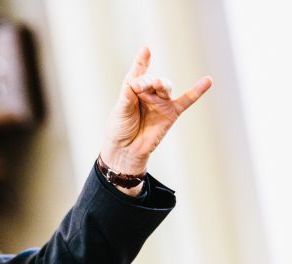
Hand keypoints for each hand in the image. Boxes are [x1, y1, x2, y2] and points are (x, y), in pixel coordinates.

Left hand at [101, 47, 211, 176]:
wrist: (125, 151)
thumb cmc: (119, 129)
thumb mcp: (120, 110)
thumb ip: (129, 95)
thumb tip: (136, 82)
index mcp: (133, 89)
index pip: (137, 73)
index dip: (141, 62)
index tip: (145, 50)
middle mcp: (148, 93)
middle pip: (152, 80)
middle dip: (147, 81)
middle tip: (139, 87)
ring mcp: (161, 102)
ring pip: (165, 87)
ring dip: (160, 85)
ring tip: (156, 86)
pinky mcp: (171, 113)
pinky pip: (186, 100)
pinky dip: (197, 91)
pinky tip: (207, 81)